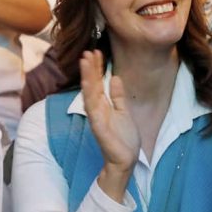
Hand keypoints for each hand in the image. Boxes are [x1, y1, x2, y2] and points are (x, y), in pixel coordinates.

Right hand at [81, 50, 139, 170]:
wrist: (126, 160)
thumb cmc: (123, 138)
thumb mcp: (124, 112)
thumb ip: (118, 97)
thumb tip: (115, 78)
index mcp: (103, 106)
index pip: (98, 83)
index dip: (96, 68)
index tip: (96, 52)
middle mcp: (97, 110)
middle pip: (92, 86)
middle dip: (89, 69)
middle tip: (88, 52)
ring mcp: (97, 119)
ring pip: (89, 95)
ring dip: (87, 78)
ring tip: (85, 62)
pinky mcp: (99, 128)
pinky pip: (93, 111)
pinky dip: (90, 98)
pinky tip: (89, 86)